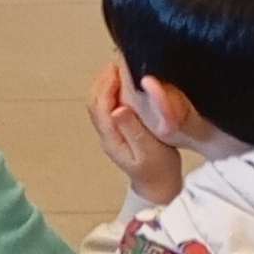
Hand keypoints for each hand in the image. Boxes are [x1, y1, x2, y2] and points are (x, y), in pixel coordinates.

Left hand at [86, 59, 186, 205]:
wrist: (159, 189)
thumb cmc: (159, 170)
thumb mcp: (150, 151)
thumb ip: (134, 129)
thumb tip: (118, 108)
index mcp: (111, 138)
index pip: (100, 106)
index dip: (106, 85)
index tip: (117, 68)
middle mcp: (106, 135)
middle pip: (94, 103)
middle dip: (102, 81)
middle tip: (117, 64)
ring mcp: (110, 134)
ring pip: (99, 105)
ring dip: (105, 86)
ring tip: (119, 70)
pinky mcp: (118, 134)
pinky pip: (108, 109)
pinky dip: (111, 94)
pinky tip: (125, 87)